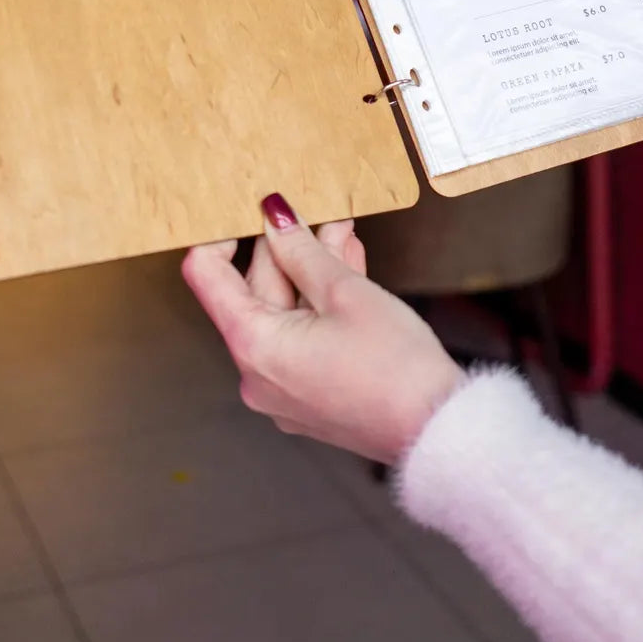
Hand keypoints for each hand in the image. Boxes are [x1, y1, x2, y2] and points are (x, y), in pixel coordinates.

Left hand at [183, 194, 463, 462]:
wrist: (436, 430)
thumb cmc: (395, 366)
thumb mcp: (344, 291)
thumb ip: (301, 249)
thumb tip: (274, 217)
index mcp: (253, 346)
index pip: (206, 276)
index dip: (221, 235)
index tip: (247, 212)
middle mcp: (256, 374)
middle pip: (254, 291)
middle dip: (286, 247)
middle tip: (318, 212)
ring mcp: (282, 389)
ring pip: (284, 313)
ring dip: (309, 270)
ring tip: (341, 234)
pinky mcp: (308, 396)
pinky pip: (300, 338)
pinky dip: (318, 305)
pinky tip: (345, 270)